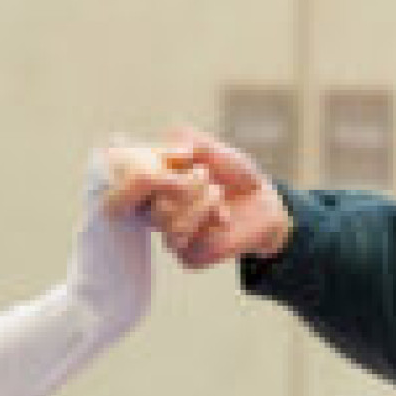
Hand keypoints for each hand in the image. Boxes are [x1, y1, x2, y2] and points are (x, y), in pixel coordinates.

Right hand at [107, 126, 291, 270]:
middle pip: (151, 202)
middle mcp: (159, 213)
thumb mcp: (217, 151)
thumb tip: (174, 138)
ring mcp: (172, 237)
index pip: (130, 183)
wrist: (266, 204)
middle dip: (181, 185)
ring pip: (167, 223)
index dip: (137, 173)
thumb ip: (194, 143)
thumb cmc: (237, 176)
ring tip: (216, 192)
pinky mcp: (190, 257)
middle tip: (204, 174)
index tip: (165, 160)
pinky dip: (206, 222)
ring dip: (196, 203)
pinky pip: (185, 242)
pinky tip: (223, 216)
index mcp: (158, 186)